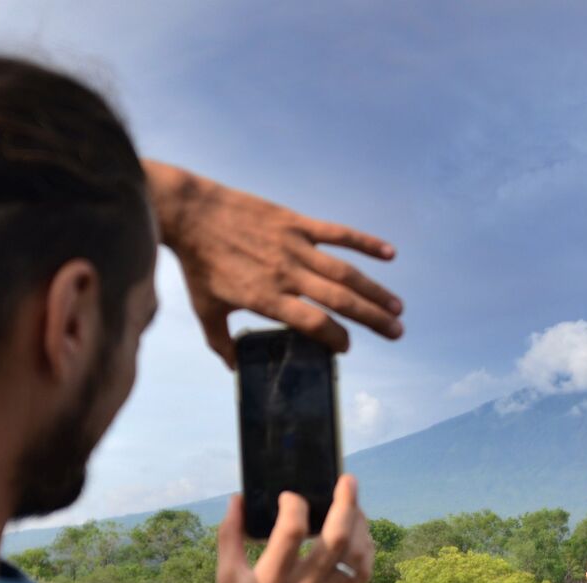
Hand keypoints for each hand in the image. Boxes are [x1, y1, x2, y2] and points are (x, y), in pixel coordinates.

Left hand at [146, 162, 402, 366]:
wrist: (189, 213)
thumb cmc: (197, 264)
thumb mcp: (205, 310)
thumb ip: (222, 342)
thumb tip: (234, 366)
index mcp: (266, 297)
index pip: (314, 323)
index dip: (336, 338)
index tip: (346, 348)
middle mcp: (286, 273)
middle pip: (340, 300)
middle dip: (372, 319)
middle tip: (397, 332)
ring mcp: (294, 245)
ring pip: (345, 271)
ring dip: (375, 290)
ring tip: (397, 307)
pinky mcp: (295, 222)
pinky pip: (337, 232)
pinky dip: (366, 242)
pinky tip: (390, 254)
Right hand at [217, 475, 373, 582]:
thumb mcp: (225, 580)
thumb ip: (229, 537)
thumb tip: (238, 499)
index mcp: (269, 581)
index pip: (291, 531)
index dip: (294, 505)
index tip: (290, 497)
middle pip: (336, 538)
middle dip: (346, 502)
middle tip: (347, 480)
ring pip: (357, 553)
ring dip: (360, 523)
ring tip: (354, 505)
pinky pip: (363, 571)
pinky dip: (366, 547)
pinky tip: (358, 532)